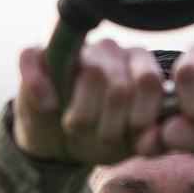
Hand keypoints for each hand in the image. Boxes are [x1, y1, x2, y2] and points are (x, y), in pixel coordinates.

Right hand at [13, 39, 164, 164]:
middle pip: (119, 85)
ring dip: (82, 117)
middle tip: (99, 135)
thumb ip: (156, 141)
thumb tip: (148, 134)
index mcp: (141, 66)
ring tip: (79, 126)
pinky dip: (41, 87)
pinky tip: (48, 104)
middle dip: (108, 125)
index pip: (149, 81)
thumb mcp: (132, 145)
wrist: (58, 143)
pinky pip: (37, 59)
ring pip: (91, 72)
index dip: (139, 116)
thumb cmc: (100, 138)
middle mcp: (112, 50)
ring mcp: (75, 47)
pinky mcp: (38, 54)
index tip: (129, 134)